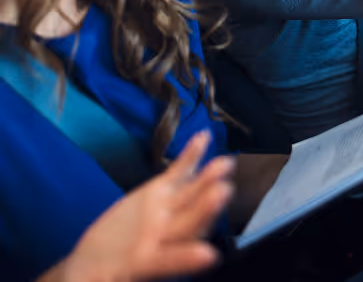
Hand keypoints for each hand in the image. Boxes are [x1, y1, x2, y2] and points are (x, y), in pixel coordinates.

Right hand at [60, 132, 234, 281]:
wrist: (92, 265)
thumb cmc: (94, 281)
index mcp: (147, 265)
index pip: (169, 262)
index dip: (185, 258)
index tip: (207, 255)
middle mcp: (164, 238)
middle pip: (187, 224)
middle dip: (205, 209)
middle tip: (223, 192)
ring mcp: (165, 213)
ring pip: (190, 196)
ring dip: (207, 179)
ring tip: (225, 164)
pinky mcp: (160, 193)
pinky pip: (178, 173)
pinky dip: (190, 156)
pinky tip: (203, 138)